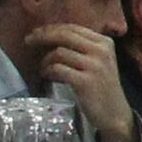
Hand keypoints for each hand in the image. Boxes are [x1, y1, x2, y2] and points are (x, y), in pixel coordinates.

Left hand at [33, 21, 135, 141]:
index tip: (36, 33)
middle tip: (28, 41)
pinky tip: (47, 76)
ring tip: (43, 69)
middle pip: (65, 35)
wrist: (114, 113)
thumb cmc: (101, 86)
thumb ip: (83, 47)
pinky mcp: (85, 81)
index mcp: (105, 42)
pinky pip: (57, 69)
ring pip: (59, 53)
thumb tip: (51, 35)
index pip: (73, 28)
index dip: (51, 28)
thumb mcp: (99, 61)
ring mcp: (94, 66)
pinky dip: (48, 71)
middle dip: (42, 36)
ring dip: (45, 60)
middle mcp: (101, 51)